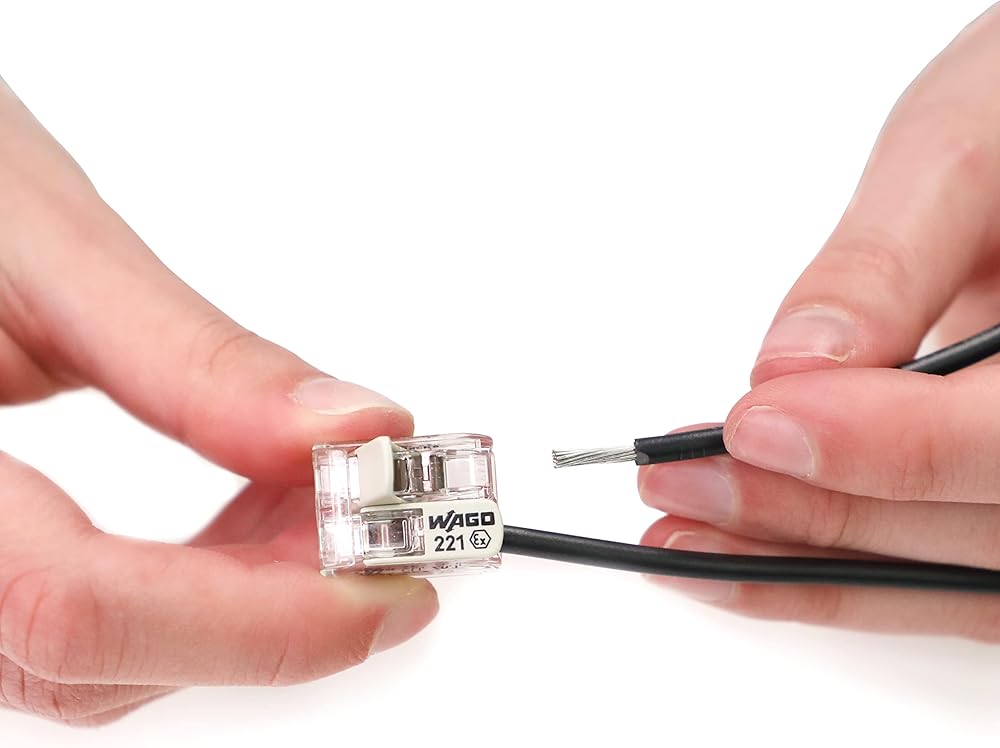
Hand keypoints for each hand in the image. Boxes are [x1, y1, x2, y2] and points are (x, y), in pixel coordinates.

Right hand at [0, 79, 436, 724]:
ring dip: (254, 597)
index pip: (75, 607)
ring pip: (112, 660)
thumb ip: (198, 358)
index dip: (257, 621)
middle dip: (277, 610)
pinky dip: (213, 581)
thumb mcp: (52, 251)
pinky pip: (107, 621)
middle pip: (101, 658)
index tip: (393, 584)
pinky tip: (268, 506)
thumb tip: (353, 432)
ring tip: (331, 496)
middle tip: (389, 530)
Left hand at [638, 5, 999, 638]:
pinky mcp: (997, 494)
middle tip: (683, 481)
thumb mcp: (965, 151)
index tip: (759, 423)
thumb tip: (793, 368)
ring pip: (945, 570)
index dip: (888, 448)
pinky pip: (933, 566)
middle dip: (814, 511)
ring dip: (806, 562)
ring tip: (682, 535)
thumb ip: (885, 265)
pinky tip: (737, 559)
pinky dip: (835, 570)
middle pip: (974, 528)